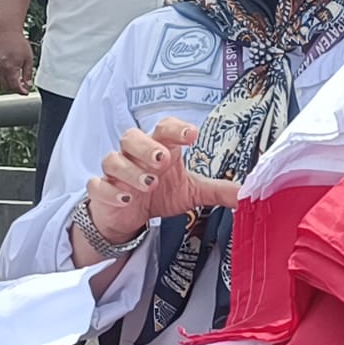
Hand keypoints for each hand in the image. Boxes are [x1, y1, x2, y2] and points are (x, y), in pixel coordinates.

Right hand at [0, 26, 33, 94]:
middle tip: (23, 86)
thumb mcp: (28, 59)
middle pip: (7, 86)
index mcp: (10, 68)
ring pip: (1, 82)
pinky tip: (10, 75)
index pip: (14, 86)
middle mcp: (1, 69)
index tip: (25, 92)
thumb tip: (28, 84)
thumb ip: (28, 73)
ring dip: (9, 84)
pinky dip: (3, 79)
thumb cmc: (19, 43)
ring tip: (17, 81)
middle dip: (15, 88)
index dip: (21, 91)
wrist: (7, 32)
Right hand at [87, 118, 240, 242]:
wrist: (127, 216)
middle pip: (132, 136)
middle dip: (147, 146)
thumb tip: (246, 192)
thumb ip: (217, 190)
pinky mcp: (100, 190)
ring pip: (113, 159)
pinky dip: (109, 190)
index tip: (191, 135)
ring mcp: (115, 172)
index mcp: (159, 148)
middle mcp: (135, 155)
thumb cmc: (158, 194)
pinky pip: (97, 185)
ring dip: (131, 170)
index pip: (164, 128)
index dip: (176, 128)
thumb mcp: (190, 192)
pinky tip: (125, 198)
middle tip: (162, 160)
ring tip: (149, 184)